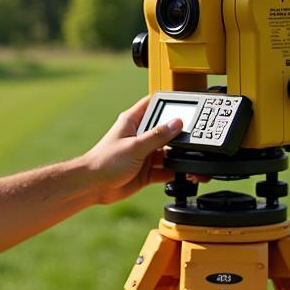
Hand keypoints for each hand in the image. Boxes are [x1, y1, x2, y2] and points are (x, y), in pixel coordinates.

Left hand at [80, 96, 204, 205]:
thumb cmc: (104, 161)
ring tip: (193, 159)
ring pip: (168, 152)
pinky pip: (166, 170)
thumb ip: (157, 136)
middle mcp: (140, 137)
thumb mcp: (134, 146)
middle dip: (180, 134)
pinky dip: (176, 172)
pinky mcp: (146, 171)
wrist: (93, 187)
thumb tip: (177, 123)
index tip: (187, 103)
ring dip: (180, 157)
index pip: (153, 104)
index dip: (169, 102)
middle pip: (166, 131)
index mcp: (133, 122)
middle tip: (196, 136)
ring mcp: (144, 154)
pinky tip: (185, 173)